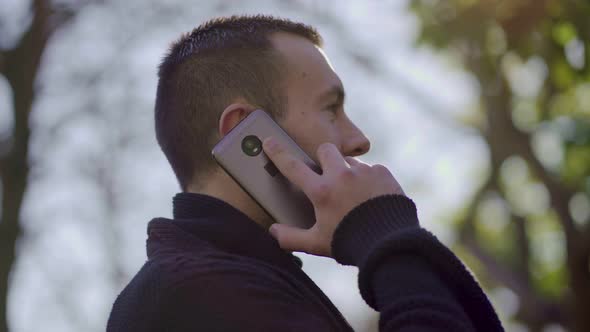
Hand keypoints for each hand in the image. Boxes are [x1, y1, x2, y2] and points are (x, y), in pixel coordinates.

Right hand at [262, 137, 404, 257]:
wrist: (389, 243)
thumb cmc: (349, 243)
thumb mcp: (316, 244)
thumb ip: (291, 238)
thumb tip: (273, 231)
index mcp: (321, 191)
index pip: (293, 167)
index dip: (278, 153)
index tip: (270, 141)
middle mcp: (341, 176)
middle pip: (325, 150)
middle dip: (323, 157)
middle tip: (327, 174)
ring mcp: (363, 171)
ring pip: (350, 160)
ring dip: (348, 171)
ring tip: (353, 194)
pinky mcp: (383, 173)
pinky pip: (372, 169)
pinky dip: (370, 180)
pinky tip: (373, 197)